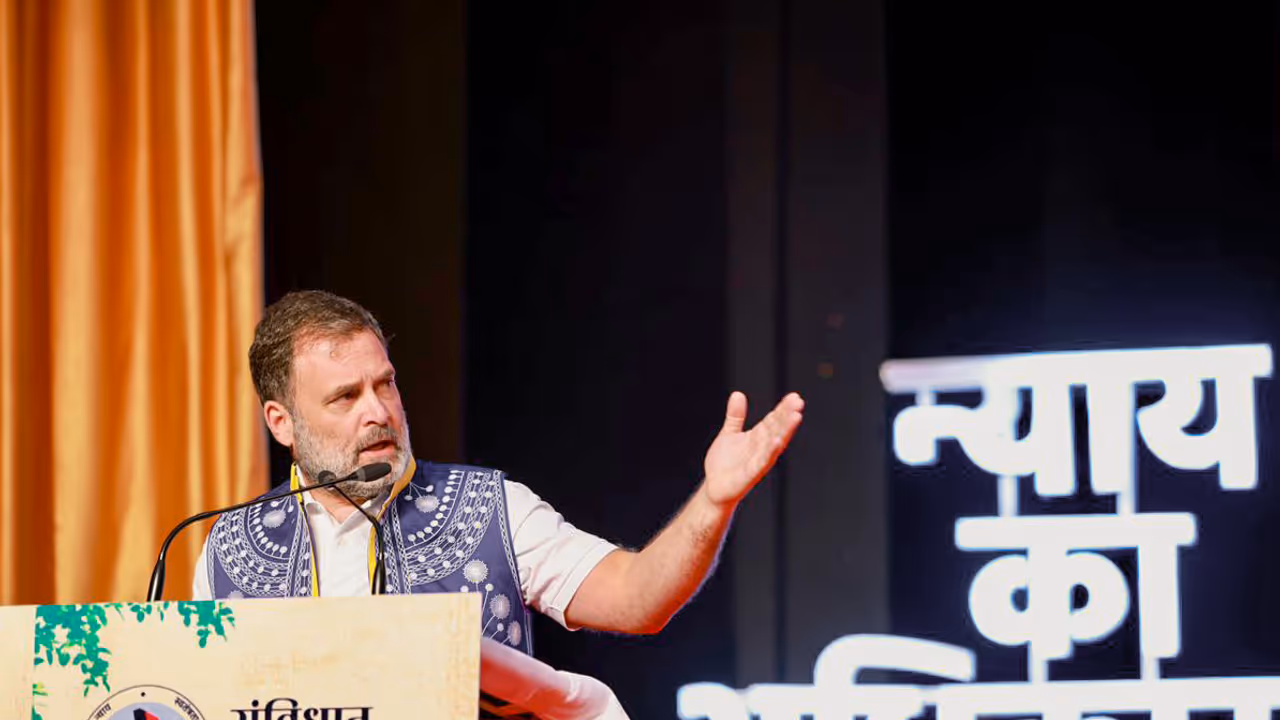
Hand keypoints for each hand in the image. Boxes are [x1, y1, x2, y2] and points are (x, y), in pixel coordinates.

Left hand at [702, 391, 804, 508]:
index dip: (783, 408)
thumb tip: (738, 394)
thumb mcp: (729, 433)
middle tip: (798, 401)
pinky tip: (777, 441)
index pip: (773, 420)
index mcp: (757, 437)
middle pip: (777, 429)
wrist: (714, 487)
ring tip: (795, 417)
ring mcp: (758, 461)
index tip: (794, 396)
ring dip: (785, 431)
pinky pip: (762, 462)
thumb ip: (735, 415)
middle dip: (787, 415)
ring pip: (775, 443)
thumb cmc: (724, 463)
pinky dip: (770, 451)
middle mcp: (761, 448)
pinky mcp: (751, 474)